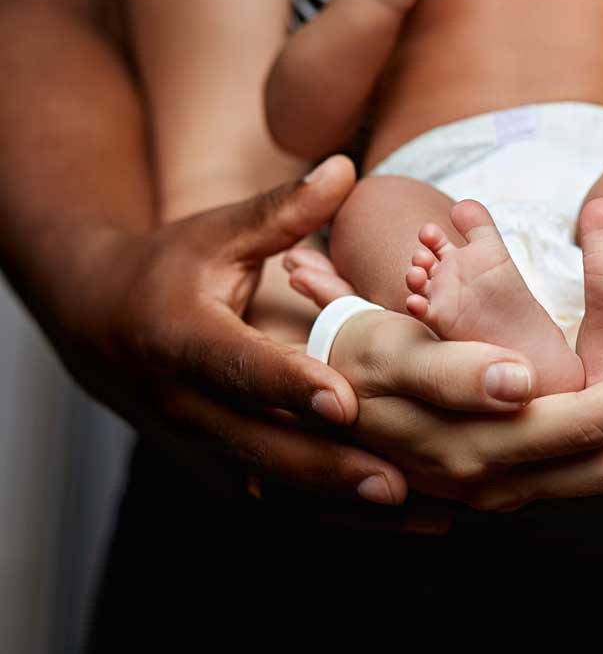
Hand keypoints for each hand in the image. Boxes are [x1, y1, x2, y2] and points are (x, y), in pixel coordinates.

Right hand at [51, 156, 409, 505]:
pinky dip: (336, 515)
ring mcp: (201, 449)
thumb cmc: (168, 271)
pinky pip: (280, 503)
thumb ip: (281, 211)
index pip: (238, 367)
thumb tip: (345, 165)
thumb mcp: (215, 235)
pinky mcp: (218, 473)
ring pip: (274, 490)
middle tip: (400, 483)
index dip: (288, 385)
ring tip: (420, 513)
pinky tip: (402, 520)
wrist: (99, 327)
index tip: (343, 401)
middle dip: (331, 469)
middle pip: (261, 448)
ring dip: (344, 507)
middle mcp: (187, 406)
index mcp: (182, 339)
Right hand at [284, 256, 602, 510]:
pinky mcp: (502, 477)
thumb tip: (519, 383)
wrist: (314, 399)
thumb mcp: (394, 353)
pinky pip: (582, 464)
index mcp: (480, 451)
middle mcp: (499, 484)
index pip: (594, 424)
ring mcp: (502, 487)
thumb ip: (455, 371)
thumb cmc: (354, 361)